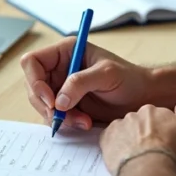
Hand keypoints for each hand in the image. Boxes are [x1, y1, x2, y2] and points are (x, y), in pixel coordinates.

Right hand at [21, 38, 156, 128]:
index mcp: (65, 52)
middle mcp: (59, 68)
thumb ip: (80, 83)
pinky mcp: (67, 105)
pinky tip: (85, 123)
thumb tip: (58, 101)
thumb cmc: (129, 78)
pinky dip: (65, 123)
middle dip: (46, 105)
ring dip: (58, 117)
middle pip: (33, 86)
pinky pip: (54, 116)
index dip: (35, 81)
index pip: (32, 62)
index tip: (50, 99)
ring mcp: (61, 88)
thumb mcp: (106, 74)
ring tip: (82, 121)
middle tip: (62, 117)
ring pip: (42, 105)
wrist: (142, 98)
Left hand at [100, 97, 175, 175]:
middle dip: (148, 134)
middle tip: (153, 153)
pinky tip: (123, 158)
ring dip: (130, 139)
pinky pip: (110, 138)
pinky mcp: (107, 135)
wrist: (150, 173)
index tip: (167, 139)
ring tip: (137, 159)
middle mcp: (143, 113)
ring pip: (127, 128)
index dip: (167, 129)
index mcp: (164, 112)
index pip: (166, 116)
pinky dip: (115, 146)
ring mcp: (124, 123)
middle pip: (145, 121)